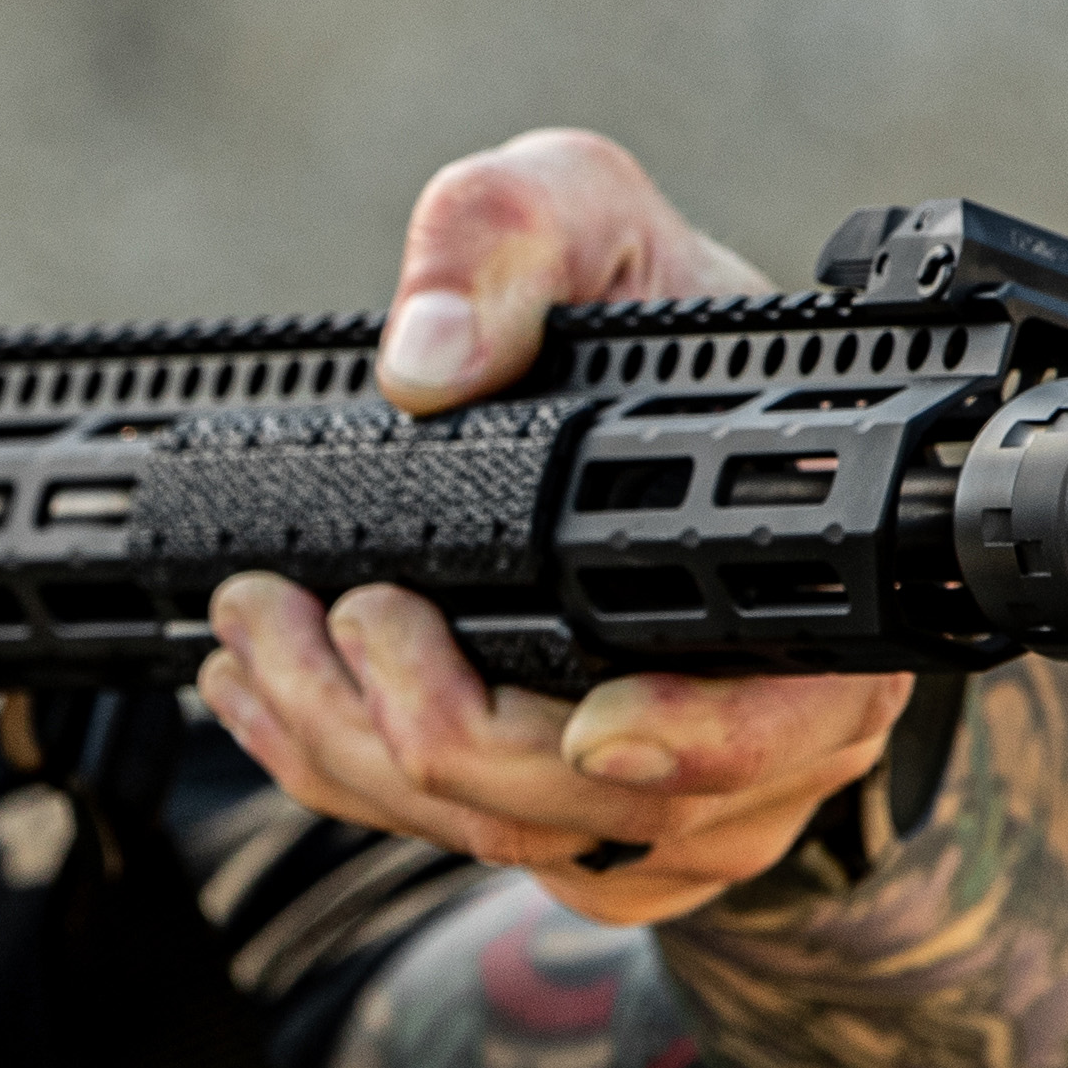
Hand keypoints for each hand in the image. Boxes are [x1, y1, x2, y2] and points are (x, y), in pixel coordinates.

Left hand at [199, 128, 914, 926]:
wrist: (640, 406)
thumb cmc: (643, 314)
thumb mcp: (586, 213)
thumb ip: (513, 242)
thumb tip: (433, 362)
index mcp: (815, 598)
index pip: (776, 726)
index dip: (686, 741)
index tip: (586, 719)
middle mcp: (768, 727)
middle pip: (597, 802)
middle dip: (431, 725)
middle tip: (311, 611)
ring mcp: (679, 801)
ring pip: (511, 839)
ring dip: (356, 750)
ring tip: (252, 638)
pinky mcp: (594, 836)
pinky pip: (471, 853)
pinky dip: (350, 784)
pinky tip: (271, 705)